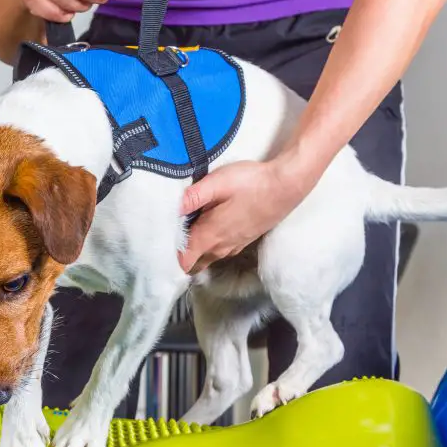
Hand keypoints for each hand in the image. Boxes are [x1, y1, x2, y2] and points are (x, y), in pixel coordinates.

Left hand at [178, 158, 319, 274]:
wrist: (287, 185)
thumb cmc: (252, 182)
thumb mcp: (218, 183)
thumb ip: (192, 197)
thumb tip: (169, 208)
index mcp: (210, 235)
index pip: (182, 261)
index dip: (168, 257)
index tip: (159, 243)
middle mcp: (221, 247)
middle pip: (193, 264)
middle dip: (179, 256)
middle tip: (168, 235)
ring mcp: (234, 246)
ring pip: (206, 258)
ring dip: (194, 251)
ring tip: (184, 230)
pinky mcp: (243, 240)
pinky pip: (219, 251)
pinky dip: (208, 246)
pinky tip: (206, 226)